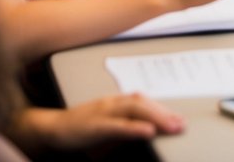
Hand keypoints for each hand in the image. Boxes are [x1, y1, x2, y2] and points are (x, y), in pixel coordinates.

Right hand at [14, 95, 183, 150]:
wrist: (51, 129)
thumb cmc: (81, 130)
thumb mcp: (107, 127)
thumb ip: (126, 126)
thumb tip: (148, 131)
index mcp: (116, 102)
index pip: (144, 102)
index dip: (163, 109)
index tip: (179, 118)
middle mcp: (112, 103)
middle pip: (143, 103)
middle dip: (165, 113)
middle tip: (182, 124)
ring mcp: (103, 112)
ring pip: (134, 110)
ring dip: (156, 117)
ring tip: (172, 127)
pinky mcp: (94, 126)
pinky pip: (117, 125)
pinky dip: (134, 127)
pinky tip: (147, 131)